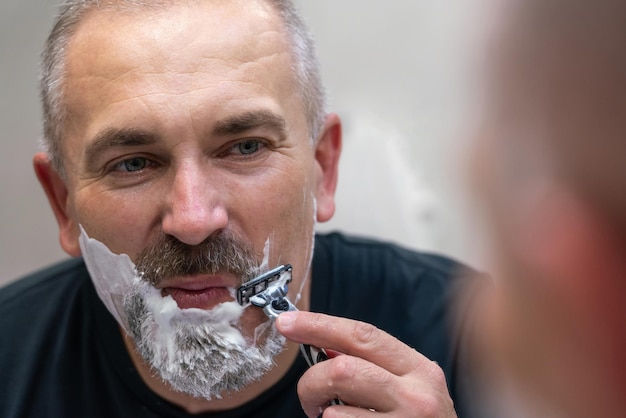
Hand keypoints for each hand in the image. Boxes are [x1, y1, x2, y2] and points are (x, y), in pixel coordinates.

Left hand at [275, 311, 456, 417]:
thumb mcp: (409, 387)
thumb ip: (373, 365)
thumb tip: (325, 344)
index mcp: (419, 369)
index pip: (362, 335)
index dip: (319, 324)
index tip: (287, 322)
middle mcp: (417, 395)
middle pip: (342, 369)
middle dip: (310, 382)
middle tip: (308, 397)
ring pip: (334, 411)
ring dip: (321, 414)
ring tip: (330, 417)